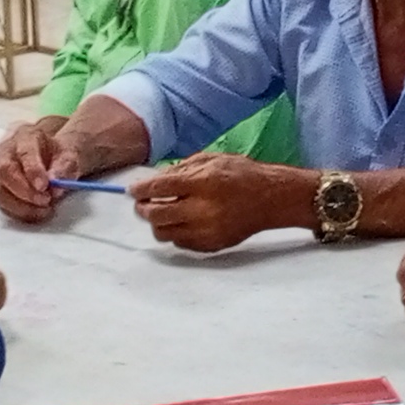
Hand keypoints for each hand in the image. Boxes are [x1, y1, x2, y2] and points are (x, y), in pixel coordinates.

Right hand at [0, 118, 77, 222]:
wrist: (53, 159)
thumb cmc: (58, 156)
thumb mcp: (70, 156)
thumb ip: (65, 167)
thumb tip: (55, 184)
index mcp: (25, 136)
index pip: (24, 152)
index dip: (32, 170)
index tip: (44, 186)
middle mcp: (6, 151)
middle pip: (5, 171)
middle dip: (25, 191)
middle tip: (46, 201)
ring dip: (21, 206)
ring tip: (44, 210)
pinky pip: (2, 203)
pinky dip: (18, 213)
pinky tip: (36, 214)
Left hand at [127, 154, 304, 252]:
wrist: (271, 198)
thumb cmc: (241, 174)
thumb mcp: (212, 160)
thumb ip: (181, 169)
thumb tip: (154, 180)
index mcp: (203, 182)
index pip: (158, 188)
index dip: (140, 189)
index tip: (132, 190)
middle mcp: (203, 208)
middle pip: (156, 214)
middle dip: (142, 208)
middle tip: (142, 203)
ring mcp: (207, 230)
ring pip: (164, 233)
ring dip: (157, 223)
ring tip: (162, 213)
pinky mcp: (212, 244)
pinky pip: (180, 244)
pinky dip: (175, 233)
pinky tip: (182, 222)